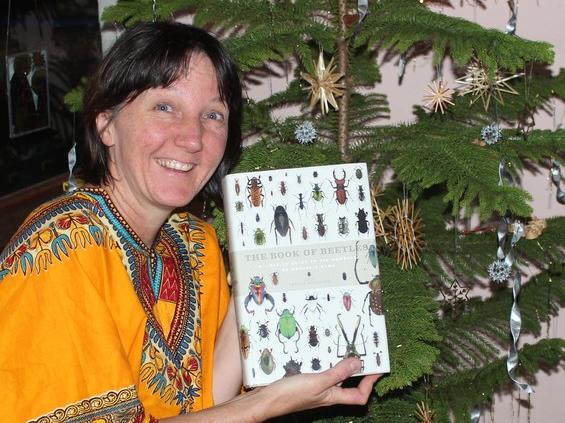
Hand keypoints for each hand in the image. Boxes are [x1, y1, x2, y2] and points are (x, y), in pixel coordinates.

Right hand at [256, 357, 380, 417]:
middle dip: (358, 370)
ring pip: (335, 375)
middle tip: (364, 353)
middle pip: (349, 384)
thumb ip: (338, 373)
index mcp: (332, 396)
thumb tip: (358, 363)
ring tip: (346, 348)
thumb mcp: (318, 381)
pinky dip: (325, 361)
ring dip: (341, 363)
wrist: (266, 399)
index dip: (370, 384)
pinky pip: (321, 370)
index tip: (378, 369)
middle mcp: (327, 393)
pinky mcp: (305, 380)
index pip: (359, 396)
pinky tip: (322, 351)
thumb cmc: (290, 395)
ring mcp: (316, 387)